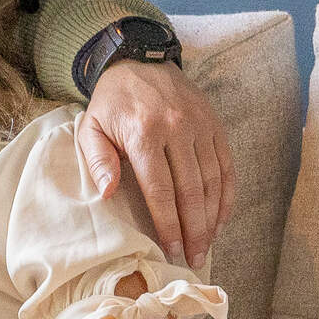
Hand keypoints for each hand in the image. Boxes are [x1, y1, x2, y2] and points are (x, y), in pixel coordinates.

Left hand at [79, 58, 229, 266]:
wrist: (139, 60)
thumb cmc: (112, 102)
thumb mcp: (91, 127)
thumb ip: (98, 160)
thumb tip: (108, 193)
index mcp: (144, 133)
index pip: (160, 190)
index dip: (168, 225)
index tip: (172, 250)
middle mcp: (176, 129)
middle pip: (190, 191)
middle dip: (194, 230)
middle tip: (195, 258)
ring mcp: (199, 125)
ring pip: (212, 180)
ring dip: (212, 217)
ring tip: (207, 244)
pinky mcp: (214, 123)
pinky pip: (226, 164)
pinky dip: (227, 193)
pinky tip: (221, 217)